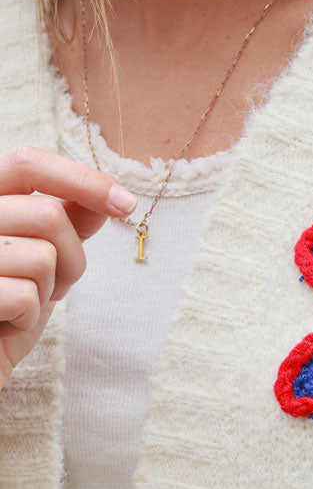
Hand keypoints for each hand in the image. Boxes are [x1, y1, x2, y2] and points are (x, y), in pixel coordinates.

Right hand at [0, 147, 136, 389]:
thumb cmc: (5, 310)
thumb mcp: (39, 259)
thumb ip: (65, 223)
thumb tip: (108, 197)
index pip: (27, 164)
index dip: (81, 179)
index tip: (126, 203)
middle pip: (48, 216)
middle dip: (71, 258)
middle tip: (53, 286)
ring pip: (42, 257)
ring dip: (47, 290)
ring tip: (20, 305)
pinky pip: (25, 297)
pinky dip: (27, 318)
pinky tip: (6, 325)